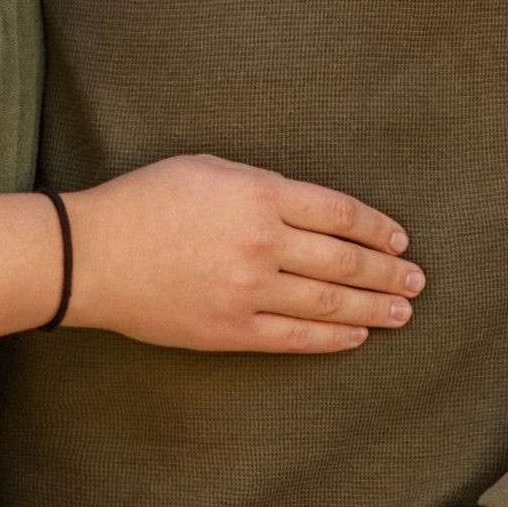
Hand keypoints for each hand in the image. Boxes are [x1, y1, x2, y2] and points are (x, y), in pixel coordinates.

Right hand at [65, 156, 423, 355]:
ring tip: (402, 311)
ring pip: (328, 303)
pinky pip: (294, 338)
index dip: (377, 229)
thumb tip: (310, 209)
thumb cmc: (144, 201)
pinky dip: (332, 337)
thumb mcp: (208, 168)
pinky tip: (356, 335)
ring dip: (373, 307)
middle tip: (416, 279)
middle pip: (345, 260)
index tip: (399, 239)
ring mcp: (248, 290)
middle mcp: (263, 243)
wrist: (90, 255)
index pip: (341, 213)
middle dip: (388, 271)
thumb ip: (262, 185)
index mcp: (260, 195)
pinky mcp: (230, 329)